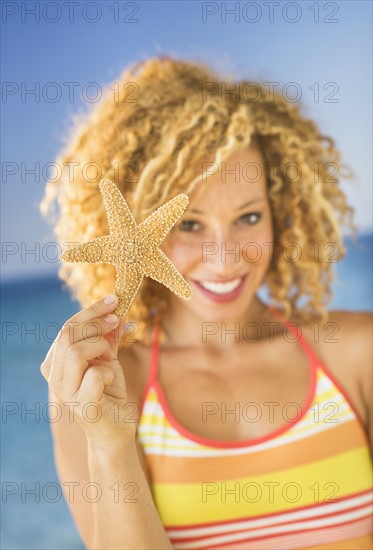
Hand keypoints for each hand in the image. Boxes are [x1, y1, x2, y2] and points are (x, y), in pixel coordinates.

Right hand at [40, 294, 135, 449]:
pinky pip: (95, 375)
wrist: (115, 431)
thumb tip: (117, 311)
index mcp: (56, 364)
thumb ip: (108, 337)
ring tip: (111, 357)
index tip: (113, 300)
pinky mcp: (83, 406)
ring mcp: (66, 393)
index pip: (66, 328)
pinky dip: (109, 371)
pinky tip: (111, 380)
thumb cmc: (109, 394)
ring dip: (100, 346)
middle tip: (117, 318)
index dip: (90, 311)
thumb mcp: (108, 359)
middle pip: (68, 336)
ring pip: (76, 352)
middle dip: (96, 322)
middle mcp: (55, 378)